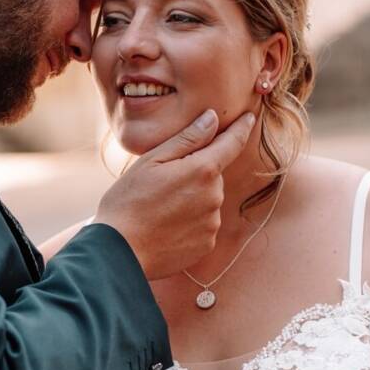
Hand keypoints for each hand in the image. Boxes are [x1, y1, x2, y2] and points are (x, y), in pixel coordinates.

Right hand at [94, 110, 255, 279]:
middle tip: (160, 183)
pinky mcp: (207, 245)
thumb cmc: (128, 201)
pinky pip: (203, 224)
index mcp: (202, 170)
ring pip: (207, 200)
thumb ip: (187, 138)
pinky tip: (165, 226)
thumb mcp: (152, 161)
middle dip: (194, 172)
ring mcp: (212, 223)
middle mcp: (215, 196)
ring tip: (159, 209)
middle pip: (212, 174)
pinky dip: (189, 221)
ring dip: (191, 198)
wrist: (119, 252)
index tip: (249, 117)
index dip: (241, 128)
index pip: (232, 142)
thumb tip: (213, 118)